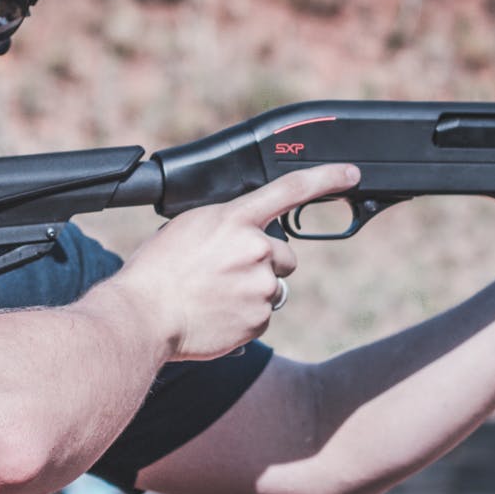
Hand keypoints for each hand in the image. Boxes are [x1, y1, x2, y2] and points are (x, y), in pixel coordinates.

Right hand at [115, 163, 361, 360]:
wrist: (143, 315)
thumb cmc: (156, 271)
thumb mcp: (190, 228)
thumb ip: (227, 225)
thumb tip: (246, 234)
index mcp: (235, 218)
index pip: (289, 189)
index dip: (326, 178)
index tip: (351, 174)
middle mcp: (255, 248)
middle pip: (284, 254)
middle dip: (265, 264)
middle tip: (226, 275)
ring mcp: (260, 285)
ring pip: (273, 288)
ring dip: (253, 292)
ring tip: (214, 297)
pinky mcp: (259, 319)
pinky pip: (262, 317)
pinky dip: (244, 319)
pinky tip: (216, 316)